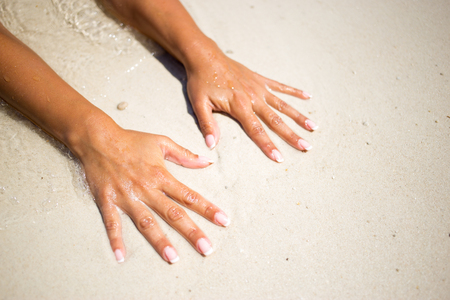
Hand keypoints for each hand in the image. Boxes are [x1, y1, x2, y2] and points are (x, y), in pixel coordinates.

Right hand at [79, 126, 229, 262]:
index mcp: (161, 176)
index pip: (189, 196)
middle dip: (191, 232)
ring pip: (146, 222)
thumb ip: (184, 155)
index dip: (208, 209)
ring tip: (173, 258)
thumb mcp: (161, 142)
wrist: (98, 138)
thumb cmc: (131, 140)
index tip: (224, 221)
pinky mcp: (107, 200)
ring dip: (160, 240)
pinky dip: (115, 239)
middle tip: (207, 249)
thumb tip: (207, 162)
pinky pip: (112, 223)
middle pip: (173, 214)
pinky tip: (121, 256)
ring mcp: (127, 196)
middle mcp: (146, 189)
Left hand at [186, 50, 317, 161]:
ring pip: (283, 105)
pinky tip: (308, 96)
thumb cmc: (201, 81)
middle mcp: (253, 98)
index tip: (280, 158)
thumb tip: (211, 145)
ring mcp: (259, 88)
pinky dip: (294, 91)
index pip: (256, 130)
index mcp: (239, 106)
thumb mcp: (199, 104)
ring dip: (298, 116)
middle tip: (306, 146)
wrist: (205, 56)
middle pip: (276, 121)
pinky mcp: (260, 79)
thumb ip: (207, 124)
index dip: (268, 145)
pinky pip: (280, 86)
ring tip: (313, 126)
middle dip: (291, 135)